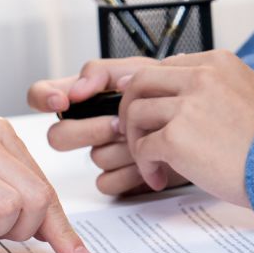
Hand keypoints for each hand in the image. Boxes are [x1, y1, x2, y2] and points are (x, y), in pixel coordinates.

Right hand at [28, 57, 188, 195]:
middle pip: (59, 136)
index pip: (43, 95)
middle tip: (118, 125)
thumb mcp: (143, 70)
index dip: (44, 98)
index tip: (63, 101)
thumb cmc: (175, 95)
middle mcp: (89, 126)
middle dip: (91, 129)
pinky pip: (108, 182)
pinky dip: (134, 171)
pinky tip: (154, 161)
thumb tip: (80, 87)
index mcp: (88, 97)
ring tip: (152, 137)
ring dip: (124, 148)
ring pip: (94, 158)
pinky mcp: (118, 180)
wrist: (210, 126)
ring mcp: (103, 154)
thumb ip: (106, 71)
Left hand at [118, 50, 253, 206]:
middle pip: (140, 81)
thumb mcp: (246, 91)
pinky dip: (145, 165)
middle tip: (135, 132)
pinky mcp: (176, 137)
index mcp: (217, 63)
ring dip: (136, 140)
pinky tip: (159, 176)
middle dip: (130, 109)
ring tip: (151, 160)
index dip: (149, 90)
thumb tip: (181, 76)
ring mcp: (186, 106)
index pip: (164, 66)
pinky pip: (143, 146)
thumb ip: (213, 83)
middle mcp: (200, 77)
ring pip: (136, 113)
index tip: (145, 108)